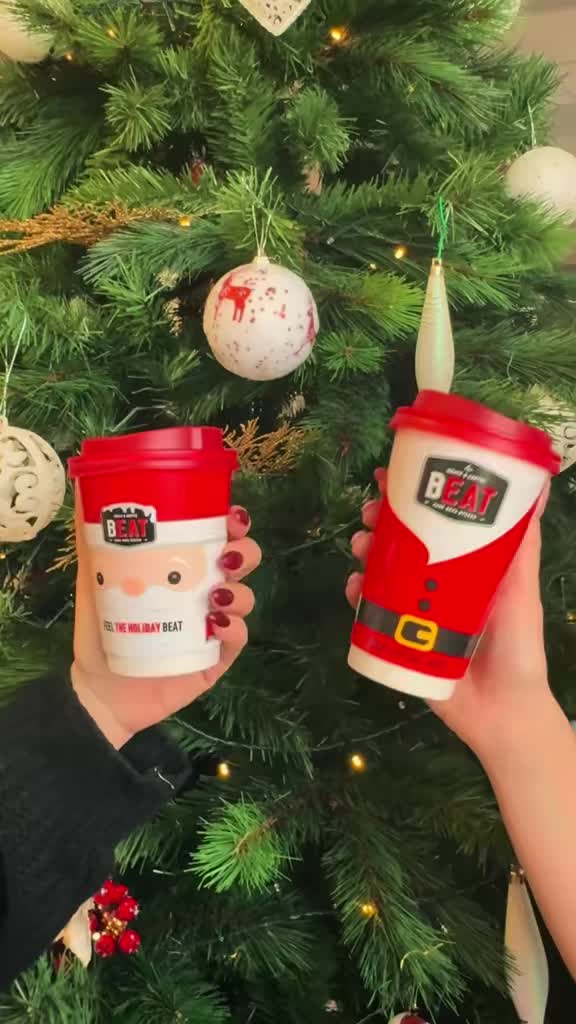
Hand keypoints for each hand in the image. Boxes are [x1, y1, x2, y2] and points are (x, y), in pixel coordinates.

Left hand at [72, 489, 260, 748]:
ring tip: (217, 595)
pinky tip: (217, 624)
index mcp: (185, 569)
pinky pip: (239, 639)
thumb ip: (92, 542)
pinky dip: (235, 628)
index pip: (219, 536)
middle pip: (243, 562)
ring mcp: (215, 625)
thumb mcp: (94, 582)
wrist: (99, 690)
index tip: (231, 515)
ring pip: (247, 598)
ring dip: (240, 591)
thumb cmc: (101, 632)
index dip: (233, 523)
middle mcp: (205, 591)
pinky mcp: (217, 658)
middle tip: (228, 555)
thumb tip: (82, 489)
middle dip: (245, 552)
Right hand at [346, 468, 552, 763]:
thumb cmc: (519, 649)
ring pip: (380, 571)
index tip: (390, 476)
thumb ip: (525, 544)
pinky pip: (370, 611)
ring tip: (359, 546)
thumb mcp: (523, 590)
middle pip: (401, 540)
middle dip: (380, 521)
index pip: (434, 521)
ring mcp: (414, 611)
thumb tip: (539, 486)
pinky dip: (356, 595)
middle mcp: (436, 583)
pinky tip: (354, 587)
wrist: (503, 714)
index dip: (410, 497)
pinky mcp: (398, 639)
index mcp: (464, 566)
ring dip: (364, 551)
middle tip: (369, 512)